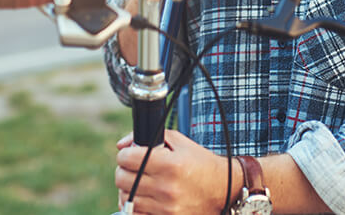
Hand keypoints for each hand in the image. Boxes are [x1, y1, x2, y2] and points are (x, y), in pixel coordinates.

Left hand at [115, 130, 235, 214]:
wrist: (223, 190)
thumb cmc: (200, 163)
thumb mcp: (180, 142)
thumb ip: (149, 137)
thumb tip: (121, 145)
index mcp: (170, 164)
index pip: (128, 158)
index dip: (124, 154)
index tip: (128, 154)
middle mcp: (166, 187)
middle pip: (122, 179)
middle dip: (123, 170)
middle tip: (131, 168)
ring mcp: (165, 207)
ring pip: (126, 198)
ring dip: (127, 188)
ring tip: (137, 182)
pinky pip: (136, 214)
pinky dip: (134, 206)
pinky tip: (142, 198)